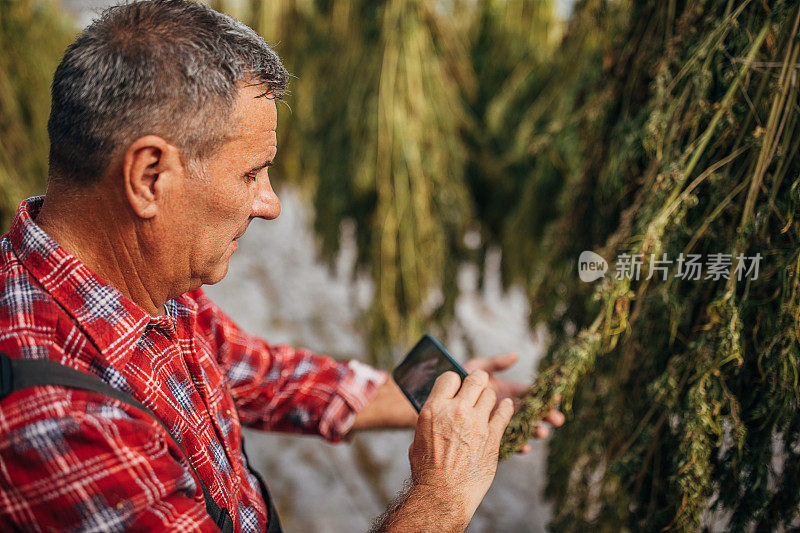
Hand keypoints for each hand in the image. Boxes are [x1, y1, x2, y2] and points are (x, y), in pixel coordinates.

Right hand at [407, 370, 513, 527]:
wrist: (444, 494)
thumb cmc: (427, 470)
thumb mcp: (418, 438)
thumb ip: (431, 420)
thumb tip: (436, 413)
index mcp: (434, 409)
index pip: (449, 377)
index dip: (454, 381)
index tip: (457, 388)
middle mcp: (456, 411)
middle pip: (475, 379)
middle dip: (477, 381)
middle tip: (477, 386)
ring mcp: (477, 423)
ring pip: (490, 394)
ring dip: (489, 398)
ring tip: (488, 403)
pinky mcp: (493, 436)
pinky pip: (505, 413)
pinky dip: (507, 408)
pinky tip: (507, 406)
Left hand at [463, 353, 563, 451]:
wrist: (437, 399)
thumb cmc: (456, 380)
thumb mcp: (474, 367)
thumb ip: (495, 363)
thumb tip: (516, 356)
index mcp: (504, 390)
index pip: (527, 393)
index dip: (542, 394)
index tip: (556, 397)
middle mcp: (504, 406)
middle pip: (529, 411)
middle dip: (545, 415)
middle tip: (558, 420)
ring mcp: (497, 421)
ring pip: (521, 427)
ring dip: (533, 429)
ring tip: (542, 433)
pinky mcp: (489, 434)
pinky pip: (505, 442)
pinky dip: (516, 444)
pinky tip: (525, 447)